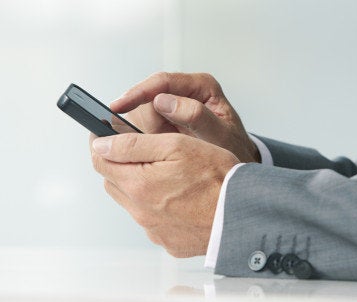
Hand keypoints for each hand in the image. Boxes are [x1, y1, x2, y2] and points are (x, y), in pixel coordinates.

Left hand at [90, 132, 239, 256]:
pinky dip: (158, 206)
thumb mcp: (176, 146)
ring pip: (132, 202)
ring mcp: (153, 229)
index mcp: (138, 185)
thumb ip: (133, 144)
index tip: (103, 135)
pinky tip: (179, 197)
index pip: (99, 162)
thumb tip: (101, 145)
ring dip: (140, 186)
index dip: (100, 144)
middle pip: (114, 182)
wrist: (244, 215)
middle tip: (142, 152)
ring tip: (168, 175)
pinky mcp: (168, 241)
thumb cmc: (217, 178)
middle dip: (121, 164)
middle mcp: (140, 211)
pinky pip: (152, 220)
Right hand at [111, 72, 259, 162]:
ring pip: (142, 115)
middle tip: (163, 146)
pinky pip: (144, 129)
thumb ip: (197, 116)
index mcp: (201, 86)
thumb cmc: (233, 148)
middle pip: (147, 99)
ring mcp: (173, 107)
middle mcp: (184, 92)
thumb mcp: (221, 135)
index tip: (118, 106)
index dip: (137, 93)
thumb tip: (163, 100)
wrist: (238, 164)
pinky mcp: (165, 122)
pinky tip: (157, 152)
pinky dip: (146, 141)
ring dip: (148, 136)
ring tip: (169, 151)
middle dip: (147, 125)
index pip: (161, 82)